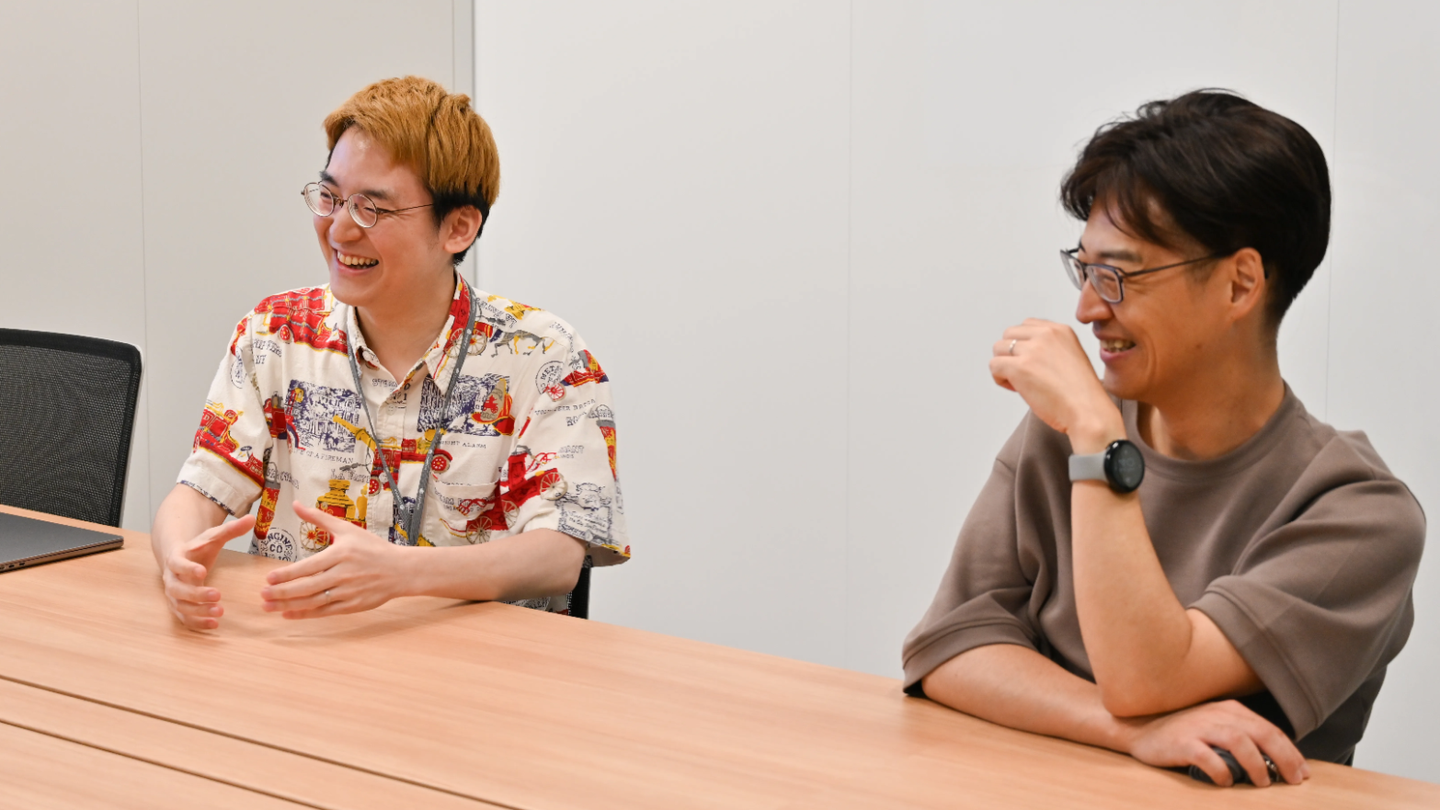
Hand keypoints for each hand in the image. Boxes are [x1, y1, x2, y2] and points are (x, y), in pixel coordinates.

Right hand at [161, 514, 255, 630]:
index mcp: (177, 558)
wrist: (178, 558)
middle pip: (177, 589)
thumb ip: (231, 529)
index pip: (177, 564)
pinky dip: (196, 623)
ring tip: (220, 612)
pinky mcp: (178, 605)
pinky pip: (183, 617)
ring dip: (198, 611)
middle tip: (218, 596)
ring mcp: (173, 594)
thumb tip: (251, 518)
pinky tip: (215, 624)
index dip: (188, 568)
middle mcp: (171, 578)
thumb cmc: (198, 547)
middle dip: (196, 594)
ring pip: (180, 606)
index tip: (203, 571)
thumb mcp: (212, 537)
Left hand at [260, 502, 409, 618]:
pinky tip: (289, 614)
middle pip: (307, 587)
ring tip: (268, 607)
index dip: (287, 575)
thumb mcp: (347, 529)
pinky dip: (305, 614)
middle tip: (262, 595)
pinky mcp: (352, 606)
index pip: (308, 567)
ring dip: (288, 606)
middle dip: (282, 593)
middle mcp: (343, 575)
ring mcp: (347, 592)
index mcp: (340, 555)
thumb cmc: (373, 548)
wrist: (401, 570)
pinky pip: (324, 612)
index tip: (268, 578)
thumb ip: (319, 518)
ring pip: (313, 602)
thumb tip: (296, 504)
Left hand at [989, 318, 1121, 452]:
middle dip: (1011, 354)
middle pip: (1009, 334)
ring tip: (1021, 382)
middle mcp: (1046, 335)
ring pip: (998, 348)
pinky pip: (994, 365)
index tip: (1033, 363)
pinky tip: (1016, 389)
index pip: (1027, 325)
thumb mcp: (1070, 356)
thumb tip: (1023, 353)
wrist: (1088, 411)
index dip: (1024, 345)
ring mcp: (1032, 350)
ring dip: (1004, 365)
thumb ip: (1049, 348)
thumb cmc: (1081, 394)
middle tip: (1024, 374)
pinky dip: (999, 378)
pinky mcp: (1019, 367)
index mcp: (1061, 330)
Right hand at [1118, 699, 1309, 786]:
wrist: (1139, 728)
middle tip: (1293, 780)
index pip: (1268, 729)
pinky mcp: (1180, 742)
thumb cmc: (1182, 732)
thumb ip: (1241, 737)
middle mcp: (1217, 714)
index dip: (1290, 752)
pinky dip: (1220, 770)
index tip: (1303, 773)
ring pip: (1238, 741)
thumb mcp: (1215, 727)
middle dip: (1283, 757)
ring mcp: (1198, 727)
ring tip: (1262, 782)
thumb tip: (1274, 763)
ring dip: (1255, 763)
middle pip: (1260, 733)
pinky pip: (1206, 756)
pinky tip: (1225, 781)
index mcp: (1229, 710)